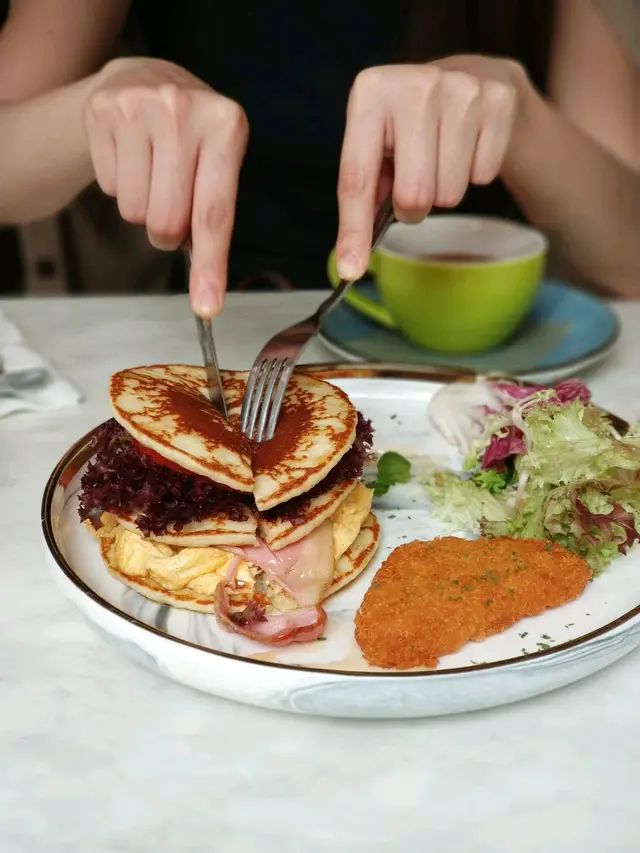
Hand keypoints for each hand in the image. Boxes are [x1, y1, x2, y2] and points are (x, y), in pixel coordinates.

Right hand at [85, 58, 248, 316]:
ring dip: (142, 208)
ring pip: (134, 211)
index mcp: (227, 126)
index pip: (215, 214)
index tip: (207, 306)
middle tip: (171, 202)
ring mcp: (139, 107)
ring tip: (152, 172)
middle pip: (167, 222)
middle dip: (167, 231)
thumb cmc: (190, 137)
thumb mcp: (218, 161)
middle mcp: (184, 111)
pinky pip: (109, 188)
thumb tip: (206, 293)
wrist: (142, 79)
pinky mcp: (102, 111)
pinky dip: (119, 185)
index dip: (210, 266)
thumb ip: (213, 217)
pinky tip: (130, 157)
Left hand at [335, 55, 530, 279]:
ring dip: (444, 191)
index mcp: (371, 93)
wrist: (469, 76)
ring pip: (450, 194)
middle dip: (412, 206)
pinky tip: (467, 147)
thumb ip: (362, 196)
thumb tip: (352, 260)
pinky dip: (474, 174)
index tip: (352, 269)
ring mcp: (462, 90)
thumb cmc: (408, 125)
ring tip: (440, 160)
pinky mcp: (498, 102)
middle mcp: (415, 85)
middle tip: (414, 184)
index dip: (354, 230)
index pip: (358, 178)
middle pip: (414, 195)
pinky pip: (482, 177)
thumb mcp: (375, 145)